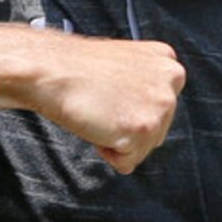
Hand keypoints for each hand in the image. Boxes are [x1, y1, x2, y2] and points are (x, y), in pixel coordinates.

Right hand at [33, 32, 183, 172]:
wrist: (51, 71)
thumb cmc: (74, 69)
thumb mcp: (121, 66)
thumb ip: (141, 87)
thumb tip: (141, 114)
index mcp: (165, 61)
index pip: (162, 105)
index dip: (133, 111)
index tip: (115, 104)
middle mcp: (170, 80)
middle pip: (158, 129)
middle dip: (128, 128)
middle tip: (103, 108)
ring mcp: (159, 105)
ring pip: (144, 146)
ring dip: (117, 140)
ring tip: (98, 113)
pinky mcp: (143, 128)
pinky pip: (127, 161)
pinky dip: (108, 152)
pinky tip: (96, 125)